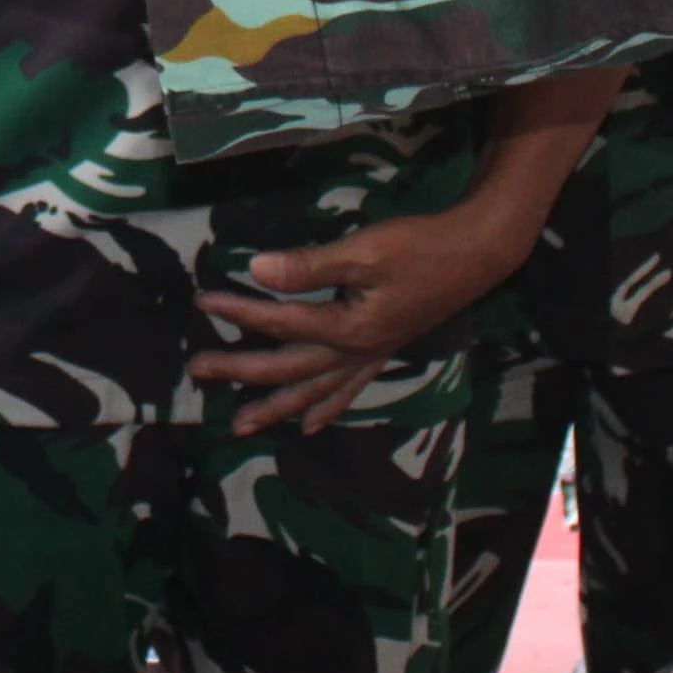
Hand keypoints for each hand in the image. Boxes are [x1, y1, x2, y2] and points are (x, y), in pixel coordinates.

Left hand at [188, 204, 529, 438]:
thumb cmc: (420, 247)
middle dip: (241, 371)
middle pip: (288, 369)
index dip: (238, 312)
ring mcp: (370, 356)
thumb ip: (310, 265)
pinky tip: (311, 424)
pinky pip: (348, 390)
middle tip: (197, 372)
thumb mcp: (365, 249)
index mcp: (348, 329)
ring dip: (277, 407)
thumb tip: (256, 271)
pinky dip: (327, 409)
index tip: (201, 302)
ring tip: (241, 425)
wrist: (476, 256)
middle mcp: (355, 352)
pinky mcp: (383, 350)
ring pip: (315, 391)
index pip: (280, 323)